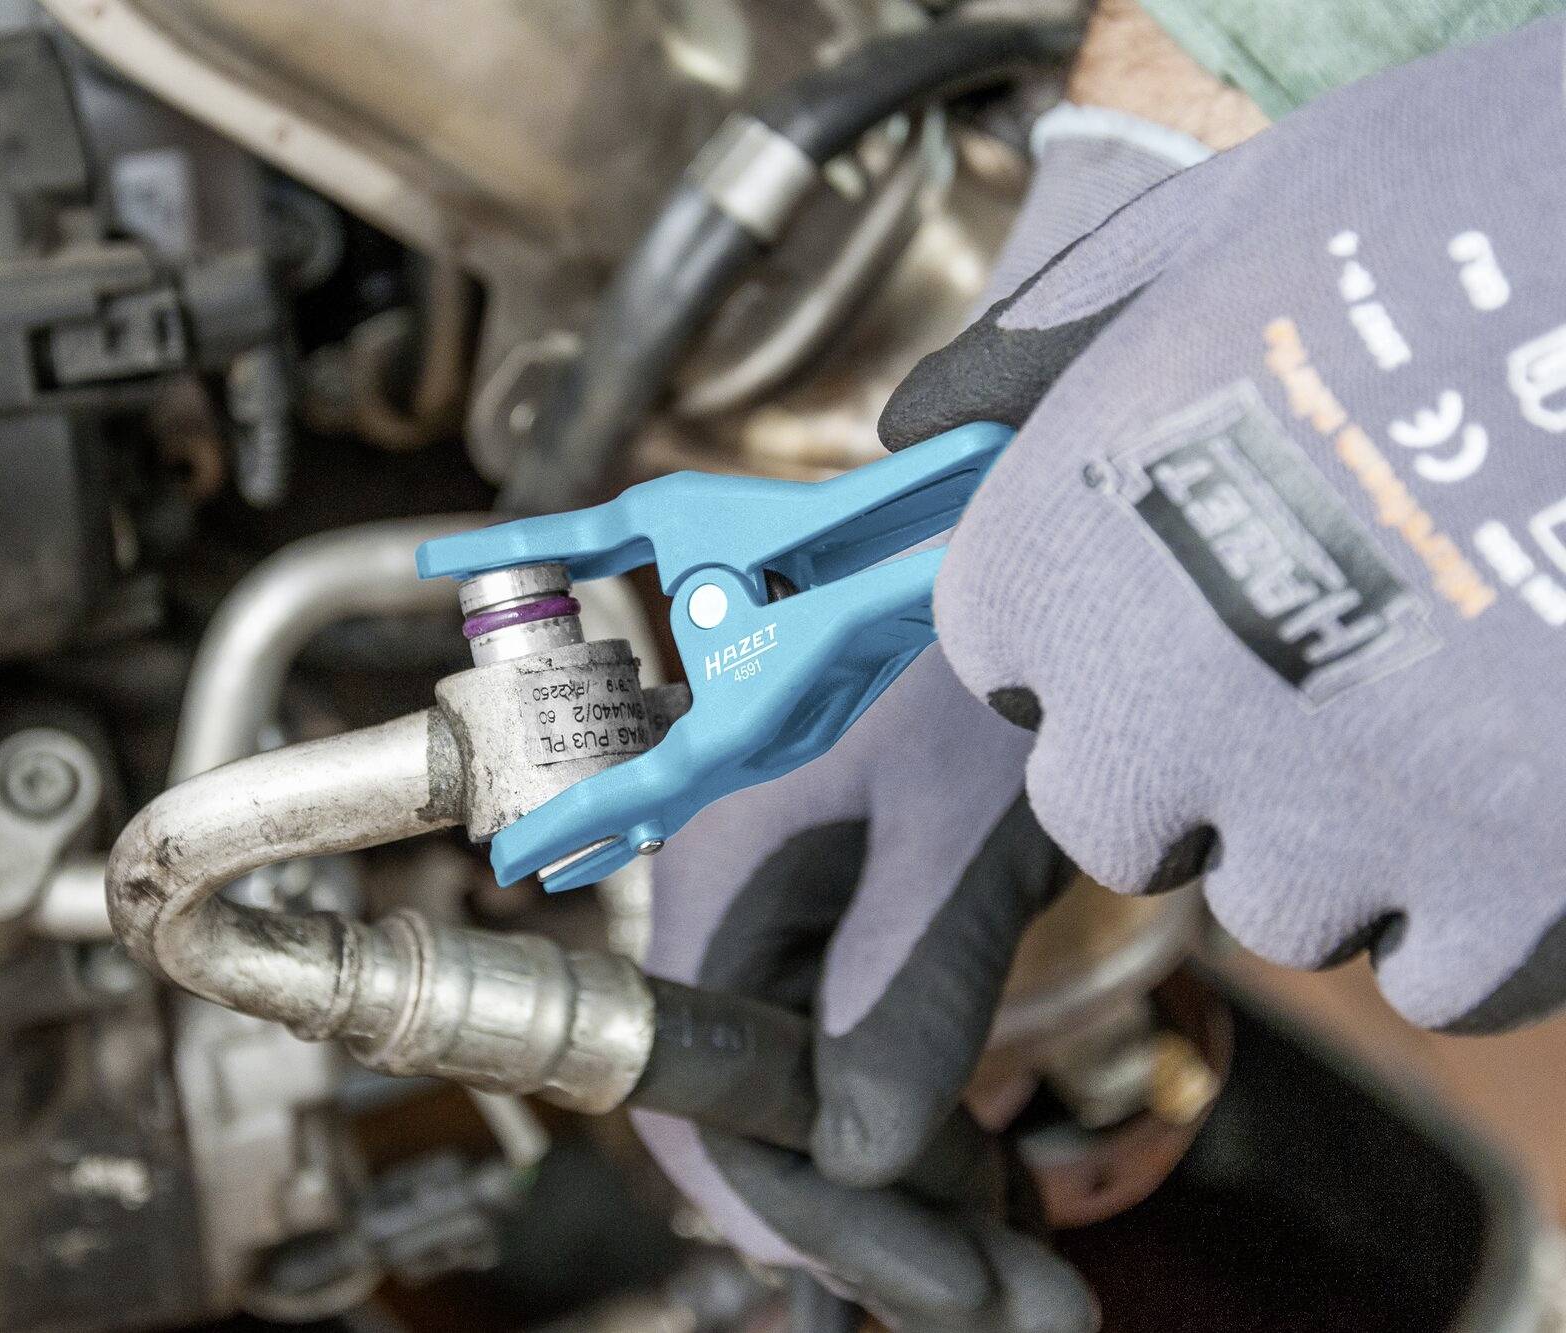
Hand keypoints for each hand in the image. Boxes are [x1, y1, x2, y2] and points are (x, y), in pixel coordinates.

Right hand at [634, 646, 1094, 1331]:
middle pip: (769, 1112)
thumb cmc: (978, 644)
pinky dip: (931, 1131)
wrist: (1027, 544)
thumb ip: (903, 986)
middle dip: (883, 1225)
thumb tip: (855, 1156)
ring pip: (824, 1097)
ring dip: (920, 1193)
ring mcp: (803, 919)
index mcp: (726, 877)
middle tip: (1027, 1305)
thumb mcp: (959, 825)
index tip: (921, 1285)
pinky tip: (1005, 1191)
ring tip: (1040, 1276)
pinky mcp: (862, 919)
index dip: (795, 1208)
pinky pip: (867, 1053)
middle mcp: (746, 911)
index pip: (708, 1091)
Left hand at [884, 20, 1565, 1030]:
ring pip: (1278, 907)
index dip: (1082, 631)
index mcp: (1068, 554)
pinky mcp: (1516, 891)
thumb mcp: (1222, 228)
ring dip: (1339, 838)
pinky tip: (1527, 786)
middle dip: (1184, 765)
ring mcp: (1339, 816)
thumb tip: (924, 415)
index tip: (1165, 589)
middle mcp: (1164, 709)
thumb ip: (1056, 338)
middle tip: (1309, 665)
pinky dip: (1479, 913)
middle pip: (1111, 817)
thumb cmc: (1463, 219)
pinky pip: (1440, 977)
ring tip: (1446, 698)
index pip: (1000, 662)